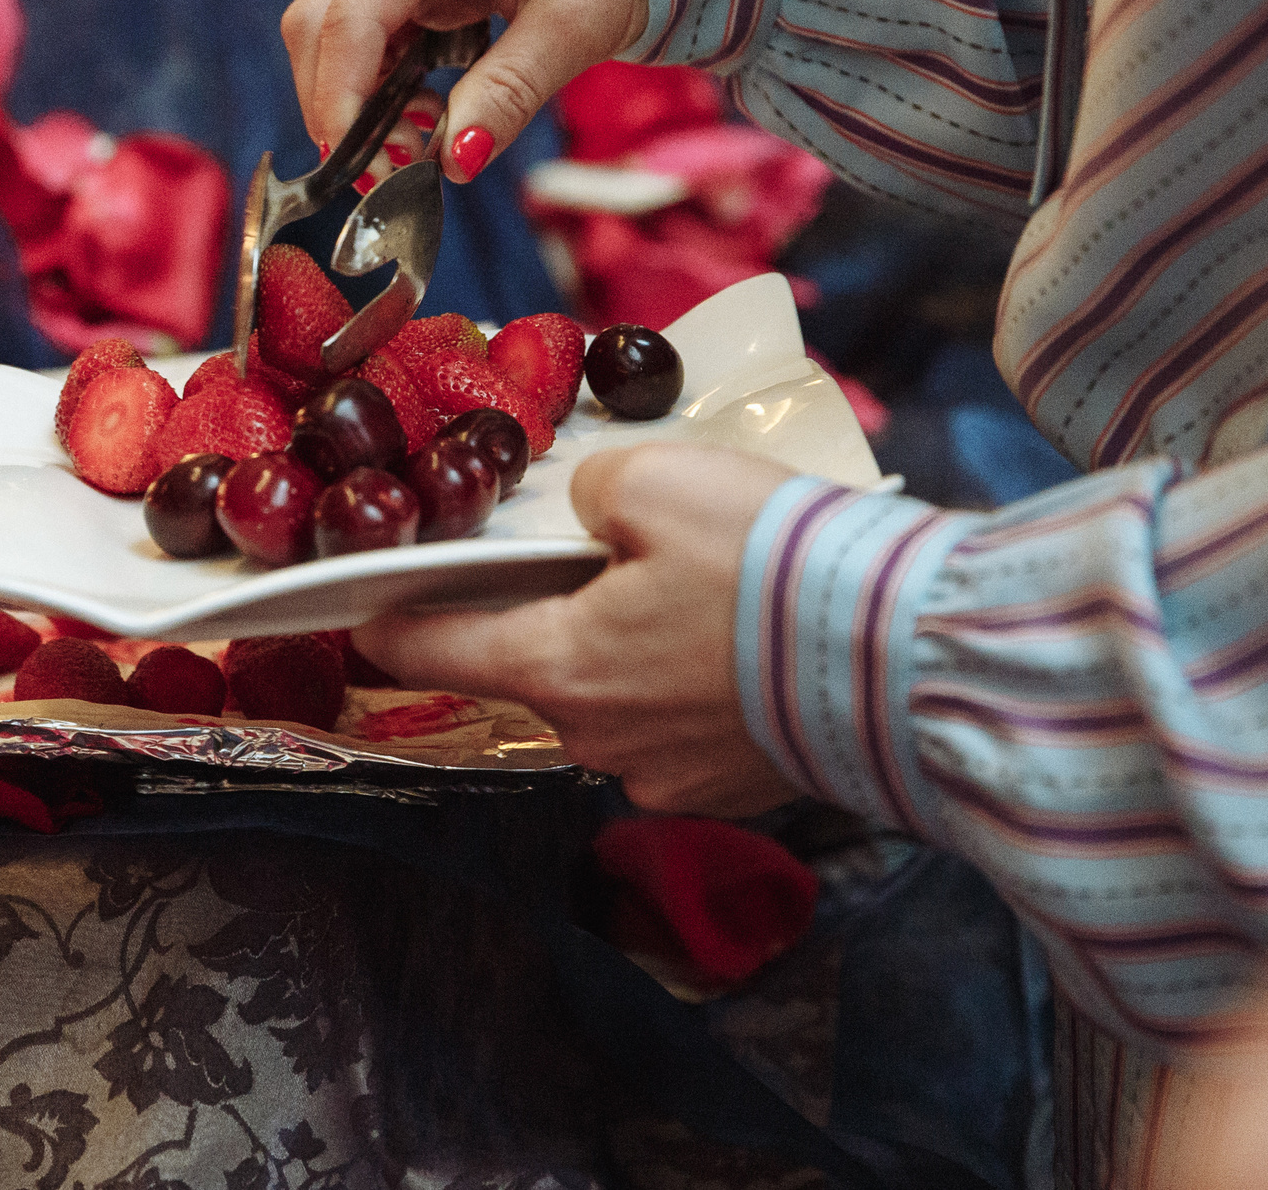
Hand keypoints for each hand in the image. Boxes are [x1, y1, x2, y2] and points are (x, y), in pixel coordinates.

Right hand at [282, 0, 646, 180]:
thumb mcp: (577, 23)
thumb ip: (508, 92)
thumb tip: (452, 161)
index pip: (351, 14)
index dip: (341, 100)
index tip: (361, 169)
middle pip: (321, 23)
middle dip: (341, 107)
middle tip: (393, 171)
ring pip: (335, 34)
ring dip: (359, 100)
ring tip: (419, 144)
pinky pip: (370, 37)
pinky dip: (383, 86)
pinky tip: (428, 116)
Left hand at [354, 442, 802, 814]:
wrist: (906, 658)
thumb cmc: (773, 566)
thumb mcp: (659, 478)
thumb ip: (594, 489)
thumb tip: (593, 509)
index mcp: (557, 666)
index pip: (434, 648)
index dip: (389, 621)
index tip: (361, 610)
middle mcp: (598, 739)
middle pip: (537, 665)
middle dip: (550, 612)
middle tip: (594, 554)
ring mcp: (668, 776)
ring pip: (615, 697)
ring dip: (629, 649)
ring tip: (694, 588)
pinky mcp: (736, 788)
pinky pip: (684, 724)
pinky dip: (695, 683)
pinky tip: (741, 639)